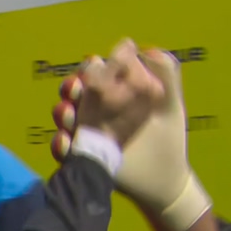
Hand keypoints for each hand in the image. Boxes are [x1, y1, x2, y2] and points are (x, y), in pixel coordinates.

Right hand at [52, 48, 211, 230]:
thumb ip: (166, 75)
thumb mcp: (170, 105)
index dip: (92, 67)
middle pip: (73, 92)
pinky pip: (63, 149)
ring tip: (70, 117)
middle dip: (71, 87)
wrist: (166, 179)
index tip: (97, 66)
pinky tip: (68, 143)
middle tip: (77, 90)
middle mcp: (95, 111)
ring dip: (63, 112)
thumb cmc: (167, 139)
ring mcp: (86, 134)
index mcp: (114, 94)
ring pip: (64, 117)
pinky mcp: (82, 159)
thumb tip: (147, 50)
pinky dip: (60, 144)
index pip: (96, 72)